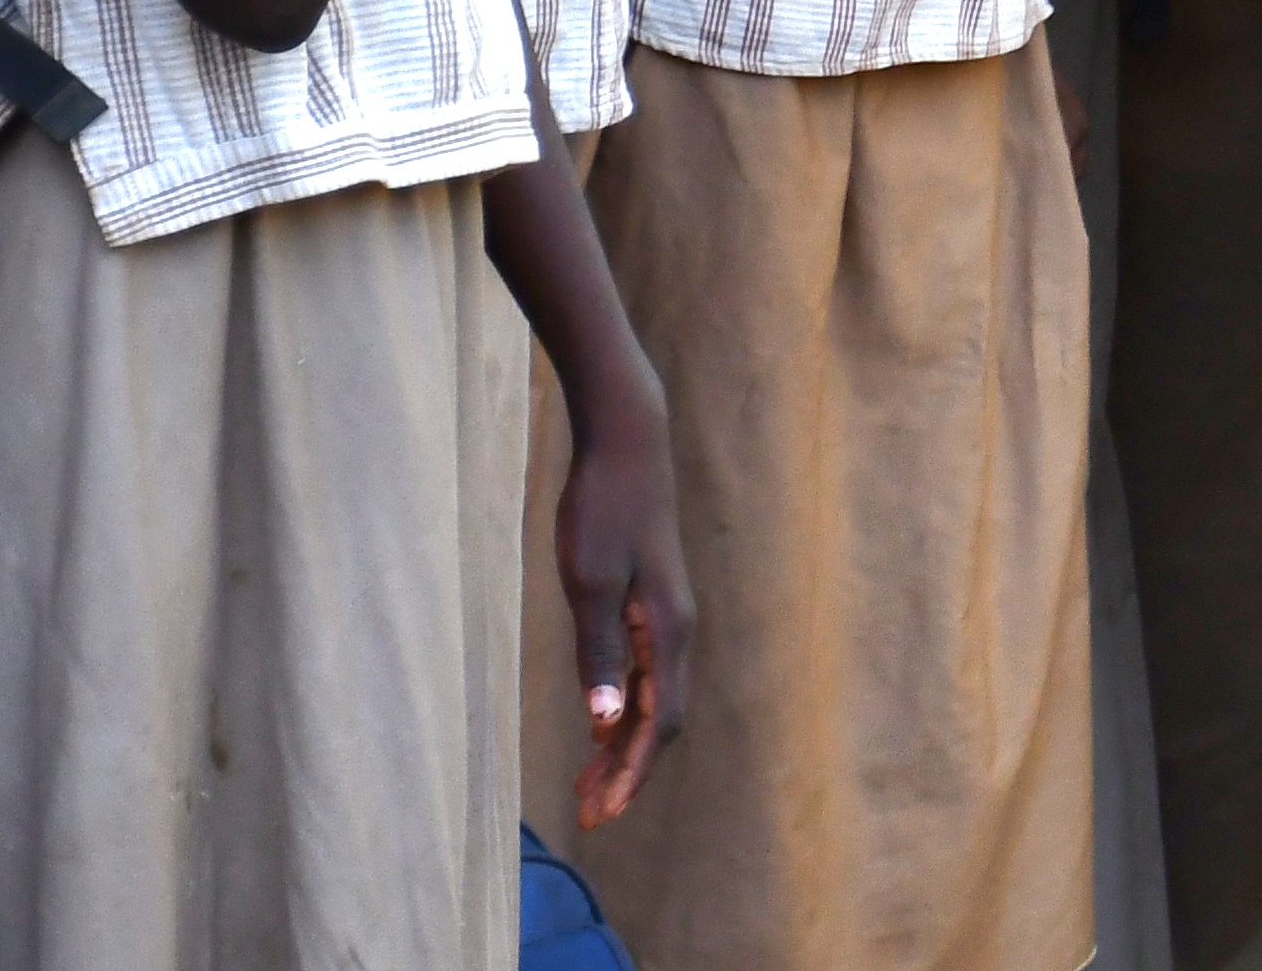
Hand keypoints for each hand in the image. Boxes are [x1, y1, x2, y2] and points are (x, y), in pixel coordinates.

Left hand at [551, 372, 697, 830]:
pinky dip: (624, 711)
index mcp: (667, 632)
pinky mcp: (653, 604)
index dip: (630, 775)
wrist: (626, 444)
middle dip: (627, 772)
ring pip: (655, 700)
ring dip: (624, 746)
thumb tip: (607, 725)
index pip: (659, 724)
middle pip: (662, 721)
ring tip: (585, 784)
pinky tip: (599, 723)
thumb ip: (599, 654)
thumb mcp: (589, 583)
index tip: (599, 817)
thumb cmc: (602, 510)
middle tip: (585, 814)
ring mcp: (668, 617)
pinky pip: (647, 674)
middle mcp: (676, 631)